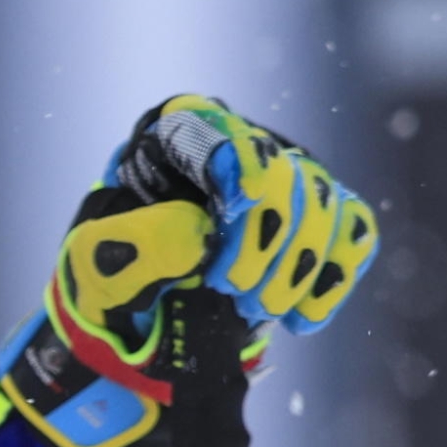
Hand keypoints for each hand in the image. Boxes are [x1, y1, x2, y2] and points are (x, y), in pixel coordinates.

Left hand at [0, 94, 377, 446]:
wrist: (139, 317)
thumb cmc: (112, 273)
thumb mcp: (94, 264)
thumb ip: (132, 245)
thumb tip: (198, 234)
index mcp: (172, 138)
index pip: (212, 129)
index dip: (234, 166)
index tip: (233, 213)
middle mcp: (238, 146)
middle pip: (279, 172)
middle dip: (263, 240)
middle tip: (234, 292)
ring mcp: (285, 179)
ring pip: (322, 204)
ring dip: (295, 267)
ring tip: (255, 311)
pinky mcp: (318, 219)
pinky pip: (352, 233)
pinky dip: (332, 278)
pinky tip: (301, 317)